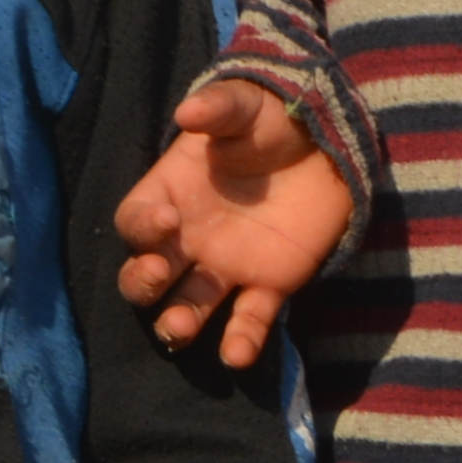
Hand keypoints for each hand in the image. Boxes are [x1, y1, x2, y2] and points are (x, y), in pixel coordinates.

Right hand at [110, 75, 351, 365]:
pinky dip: (242, 340)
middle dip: (143, 282)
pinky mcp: (269, 285)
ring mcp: (226, 267)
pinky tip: (237, 356)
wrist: (326, 142)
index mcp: (170, 196)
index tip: (169, 219)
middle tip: (161, 273)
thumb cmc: (270, 120)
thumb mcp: (244, 106)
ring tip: (178, 329)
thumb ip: (218, 109)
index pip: (135, 222)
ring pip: (188, 306)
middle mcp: (188, 240)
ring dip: (177, 322)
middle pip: (145, 276)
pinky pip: (249, 319)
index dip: (142, 227)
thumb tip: (189, 112)